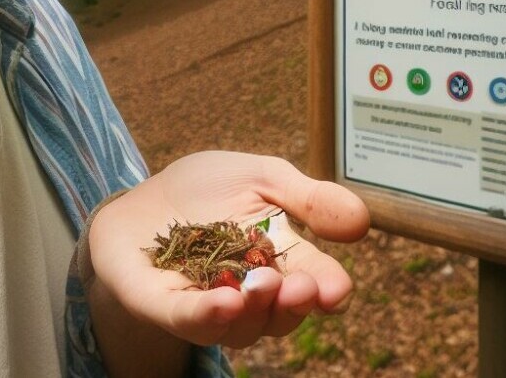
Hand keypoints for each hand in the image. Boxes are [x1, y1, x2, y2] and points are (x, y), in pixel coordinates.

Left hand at [87, 151, 369, 348]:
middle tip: (299, 286)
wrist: (143, 196)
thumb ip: (308, 198)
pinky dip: (206, 316)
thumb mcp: (264, 178)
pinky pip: (187, 320)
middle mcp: (248, 294)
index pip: (312, 283)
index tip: (335, 288)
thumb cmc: (208, 188)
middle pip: (279, 315)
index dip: (326, 289)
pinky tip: (223, 302)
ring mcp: (205, 305)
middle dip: (292, 303)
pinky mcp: (162, 305)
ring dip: (253, 310)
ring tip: (260, 285)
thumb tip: (362, 220)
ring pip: (238, 327)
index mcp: (280, 262)